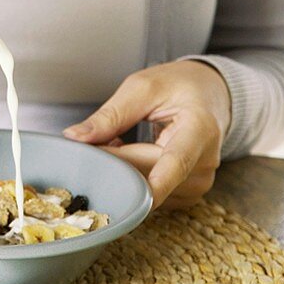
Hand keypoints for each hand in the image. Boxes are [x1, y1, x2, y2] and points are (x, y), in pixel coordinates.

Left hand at [62, 60, 231, 210]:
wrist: (208, 94)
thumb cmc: (178, 85)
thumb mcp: (143, 87)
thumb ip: (110, 115)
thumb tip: (75, 138)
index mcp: (201, 128)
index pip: (177, 162)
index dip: (155, 182)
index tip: (133, 198)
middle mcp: (205, 161)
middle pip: (150, 174)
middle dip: (115, 163)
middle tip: (87, 146)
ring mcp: (199, 182)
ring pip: (148, 187)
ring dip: (123, 170)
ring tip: (116, 140)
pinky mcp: (188, 193)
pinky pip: (153, 192)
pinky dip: (134, 177)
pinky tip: (128, 154)